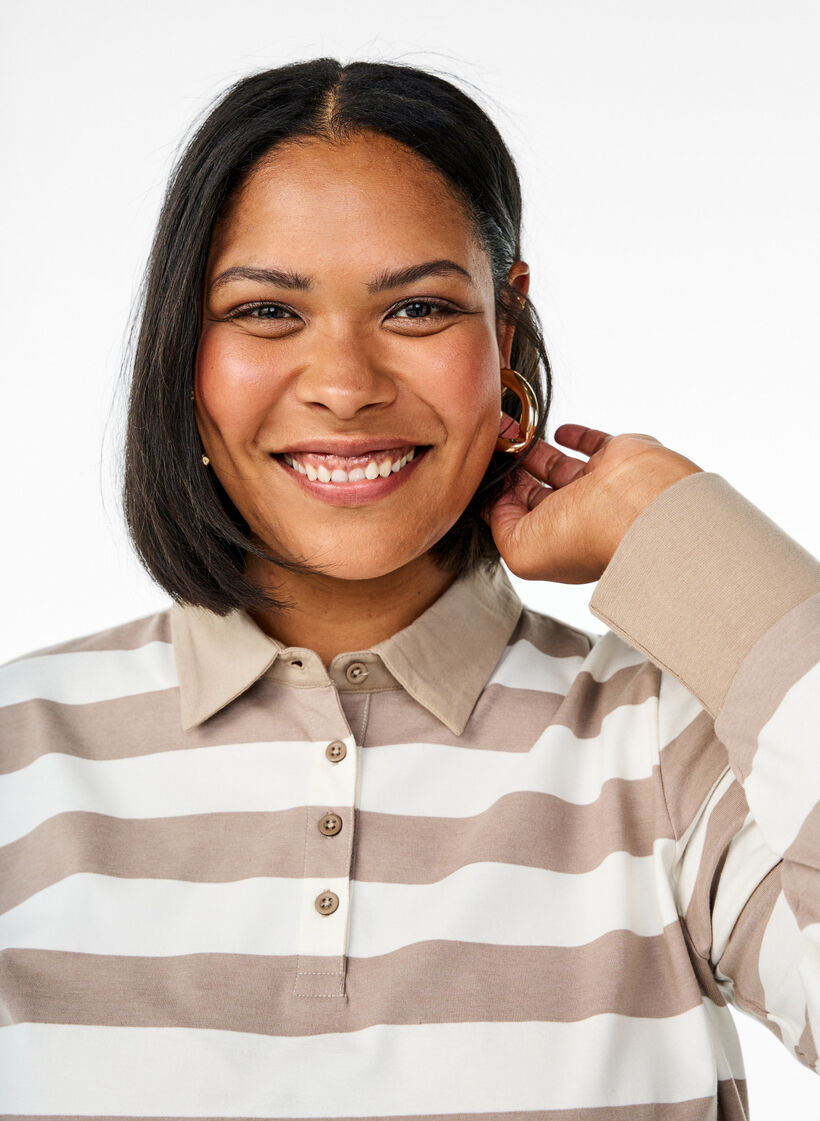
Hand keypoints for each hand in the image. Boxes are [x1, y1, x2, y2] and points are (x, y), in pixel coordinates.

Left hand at [483, 422, 702, 583]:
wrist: (638, 506)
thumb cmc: (585, 535)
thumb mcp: (519, 547)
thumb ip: (499, 524)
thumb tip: (497, 502)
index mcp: (554, 542)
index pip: (518, 520)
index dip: (498, 498)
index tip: (480, 474)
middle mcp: (576, 517)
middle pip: (534, 492)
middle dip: (511, 472)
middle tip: (490, 447)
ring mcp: (597, 487)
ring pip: (557, 466)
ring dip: (531, 450)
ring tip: (508, 431)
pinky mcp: (616, 457)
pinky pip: (592, 444)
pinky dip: (575, 436)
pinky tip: (557, 431)